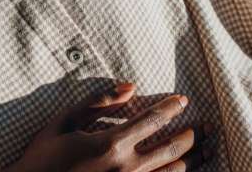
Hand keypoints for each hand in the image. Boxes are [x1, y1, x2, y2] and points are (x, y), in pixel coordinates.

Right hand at [3, 83, 211, 171]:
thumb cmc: (45, 155)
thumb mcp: (64, 121)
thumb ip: (99, 102)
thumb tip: (130, 87)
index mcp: (111, 143)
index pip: (152, 120)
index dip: (170, 107)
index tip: (182, 100)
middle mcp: (126, 167)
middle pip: (172, 149)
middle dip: (193, 135)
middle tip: (207, 126)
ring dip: (192, 159)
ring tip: (206, 149)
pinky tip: (180, 169)